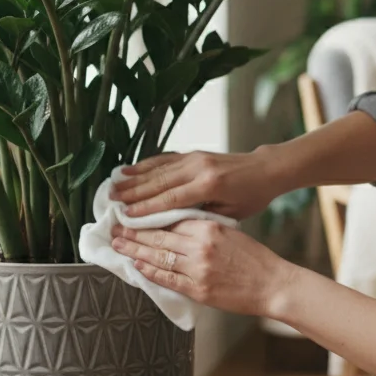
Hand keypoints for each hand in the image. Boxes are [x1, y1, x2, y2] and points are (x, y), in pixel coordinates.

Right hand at [109, 149, 284, 219]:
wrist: (265, 169)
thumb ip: (202, 215)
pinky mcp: (193, 153)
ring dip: (134, 177)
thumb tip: (172, 222)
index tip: (127, 215)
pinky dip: (146, 164)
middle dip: (133, 191)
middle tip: (111, 200)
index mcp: (209, 185)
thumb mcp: (231, 213)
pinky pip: (165, 159)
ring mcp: (195, 157)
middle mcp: (199, 168)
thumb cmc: (251, 197)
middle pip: (159, 181)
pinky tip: (130, 169)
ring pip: (158, 168)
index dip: (147, 207)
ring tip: (113, 185)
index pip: (171, 199)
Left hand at [110, 219, 294, 317]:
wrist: (272, 285)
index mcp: (209, 228)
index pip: (170, 221)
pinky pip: (168, 279)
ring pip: (159, 257)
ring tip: (118, 244)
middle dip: (134, 232)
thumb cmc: (254, 259)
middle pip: (159, 237)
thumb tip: (177, 226)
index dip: (149, 218)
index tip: (133, 215)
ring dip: (135, 250)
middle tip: (115, 227)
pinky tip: (137, 265)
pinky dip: (151, 272)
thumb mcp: (230, 232)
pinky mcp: (199, 290)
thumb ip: (204, 228)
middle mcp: (201, 247)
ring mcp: (198, 269)